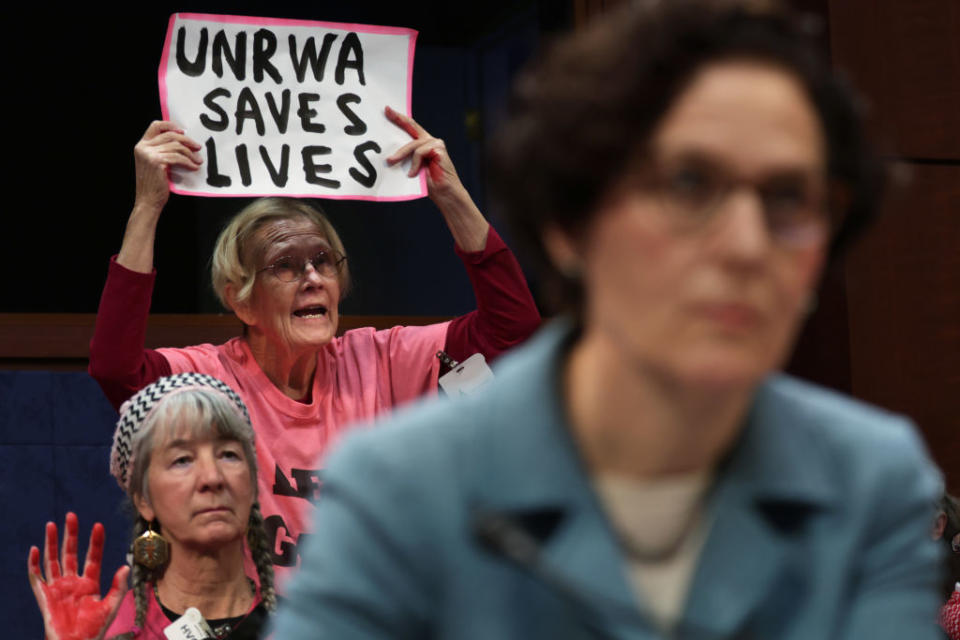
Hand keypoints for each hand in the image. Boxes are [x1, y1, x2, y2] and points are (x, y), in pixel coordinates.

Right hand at [28, 512, 128, 639]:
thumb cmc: (95, 629)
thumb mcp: (111, 606)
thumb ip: (118, 586)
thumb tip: (126, 566)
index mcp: (90, 582)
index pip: (93, 557)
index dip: (95, 542)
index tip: (98, 525)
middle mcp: (73, 581)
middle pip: (71, 553)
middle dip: (71, 534)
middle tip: (71, 516)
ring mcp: (58, 587)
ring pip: (53, 560)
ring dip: (51, 543)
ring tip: (51, 524)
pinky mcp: (44, 596)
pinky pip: (37, 577)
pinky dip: (34, 564)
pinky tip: (35, 550)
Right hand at [133, 120, 201, 212]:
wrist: (148, 201)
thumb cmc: (154, 184)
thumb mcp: (155, 163)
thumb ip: (162, 151)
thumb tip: (183, 142)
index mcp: (142, 145)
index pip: (155, 126)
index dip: (170, 126)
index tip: (183, 132)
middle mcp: (143, 147)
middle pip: (170, 136)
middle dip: (187, 141)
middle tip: (198, 148)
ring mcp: (149, 154)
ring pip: (176, 147)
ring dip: (190, 154)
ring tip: (198, 161)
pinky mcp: (157, 161)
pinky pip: (178, 157)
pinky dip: (188, 162)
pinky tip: (193, 167)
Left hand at [384, 106, 488, 250]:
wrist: (444, 194)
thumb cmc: (428, 184)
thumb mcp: (412, 167)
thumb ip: (405, 157)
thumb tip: (388, 154)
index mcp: (424, 144)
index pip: (410, 127)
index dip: (400, 118)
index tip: (388, 110)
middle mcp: (431, 140)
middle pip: (411, 127)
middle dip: (398, 119)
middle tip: (387, 112)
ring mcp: (436, 143)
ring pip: (412, 145)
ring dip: (401, 155)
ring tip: (392, 163)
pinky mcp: (439, 148)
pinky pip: (419, 152)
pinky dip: (414, 164)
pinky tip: (413, 174)